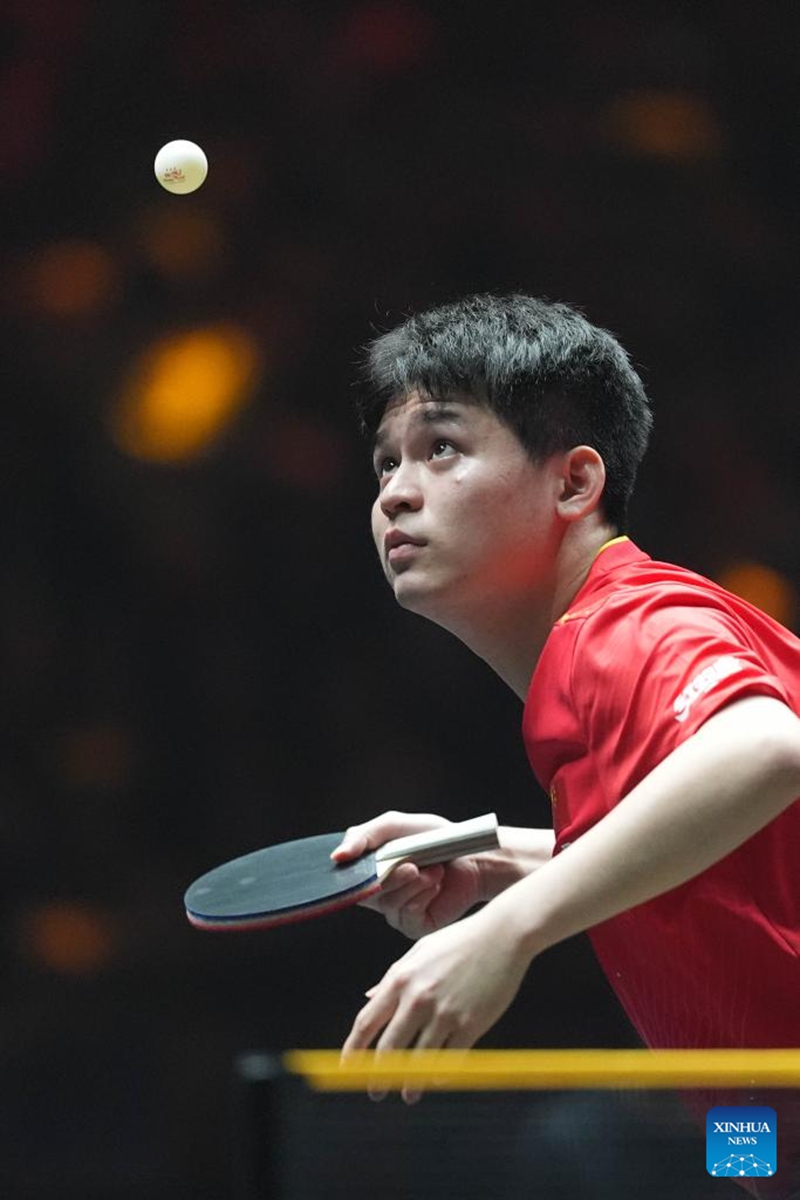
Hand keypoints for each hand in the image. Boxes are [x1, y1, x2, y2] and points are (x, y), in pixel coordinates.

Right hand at [332, 811, 485, 939]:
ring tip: (433, 870)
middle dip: (390, 876)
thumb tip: (337, 856)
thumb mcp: (394, 826)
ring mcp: (396, 912)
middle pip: (366, 893)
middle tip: (412, 865)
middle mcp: (379, 895)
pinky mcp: (414, 926)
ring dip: (413, 883)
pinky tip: (436, 886)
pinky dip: (423, 895)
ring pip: (389, 904)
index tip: (359, 866)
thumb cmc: (434, 839)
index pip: (344, 880)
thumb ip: (363, 836)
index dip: (348, 876)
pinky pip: (408, 915)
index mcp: (369, 871)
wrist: (472, 857)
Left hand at [341, 901, 532, 1101]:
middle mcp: (418, 998)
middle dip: (378, 1076)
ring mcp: (444, 1013)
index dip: (353, 1050)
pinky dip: (441, 1075)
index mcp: (400, 979)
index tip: (347, 1067)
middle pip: (388, 1050)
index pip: (366, 1023)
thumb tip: (369, 998)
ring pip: (419, 1062)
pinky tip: (437, 1081)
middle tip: (376, 1091)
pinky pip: (450, 1060)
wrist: (502, 935)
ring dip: (410, 1084)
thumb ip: (392, 977)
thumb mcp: (419, 952)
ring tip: (408, 1094)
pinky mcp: (470, 1025)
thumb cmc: (459, 941)